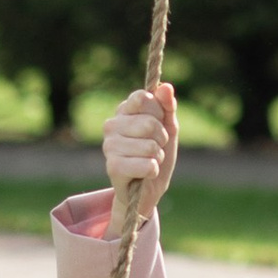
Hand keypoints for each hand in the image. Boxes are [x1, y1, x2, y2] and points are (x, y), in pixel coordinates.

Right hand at [102, 81, 178, 210]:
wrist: (147, 190)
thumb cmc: (156, 154)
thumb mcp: (168, 128)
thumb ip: (167, 107)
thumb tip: (166, 87)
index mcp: (124, 110)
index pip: (143, 98)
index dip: (159, 112)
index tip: (159, 123)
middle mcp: (111, 125)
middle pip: (149, 123)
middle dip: (161, 139)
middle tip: (155, 148)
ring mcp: (109, 146)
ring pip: (150, 146)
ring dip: (158, 157)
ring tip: (149, 161)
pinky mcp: (112, 167)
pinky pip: (147, 165)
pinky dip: (153, 171)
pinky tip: (145, 174)